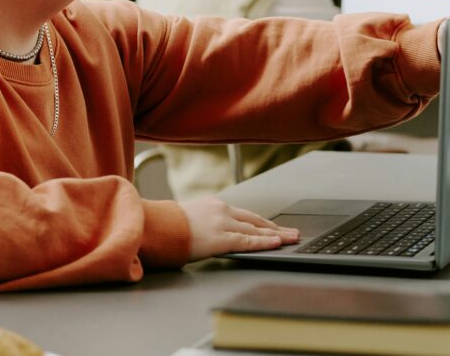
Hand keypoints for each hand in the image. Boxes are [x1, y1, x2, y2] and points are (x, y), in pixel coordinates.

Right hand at [178, 196, 299, 261]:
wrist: (157, 226)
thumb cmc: (168, 225)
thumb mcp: (191, 217)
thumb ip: (206, 221)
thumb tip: (211, 231)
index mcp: (215, 205)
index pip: (246, 215)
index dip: (263, 223)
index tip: (276, 227)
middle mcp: (222, 211)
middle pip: (256, 221)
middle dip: (276, 228)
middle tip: (292, 233)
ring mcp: (223, 224)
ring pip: (256, 231)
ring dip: (276, 236)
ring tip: (291, 239)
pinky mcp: (221, 238)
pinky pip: (248, 242)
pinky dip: (264, 243)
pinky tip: (276, 244)